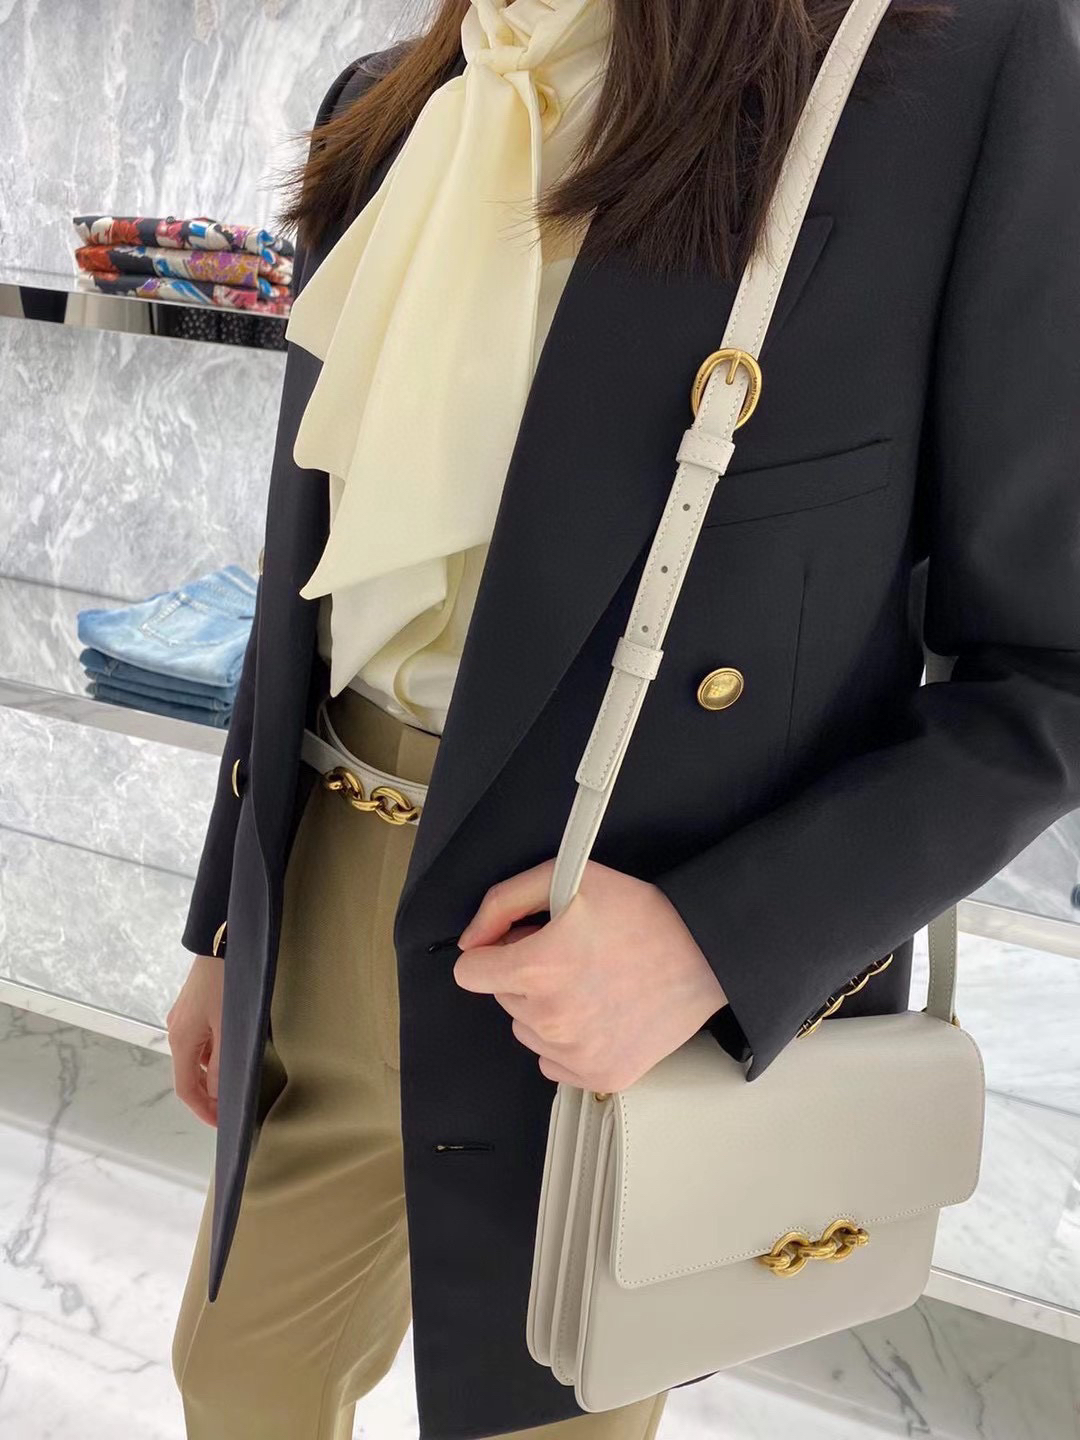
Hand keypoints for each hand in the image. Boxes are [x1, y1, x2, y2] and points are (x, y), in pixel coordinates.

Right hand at [166, 953, 224, 1126]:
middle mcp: (176, 1032)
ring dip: (211, 1074)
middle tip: (231, 1107)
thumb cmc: (225, 983)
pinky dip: (212, 1055)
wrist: (220, 941)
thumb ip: (222, 1063)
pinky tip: (231, 1054)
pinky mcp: (192, 1009)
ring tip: (235, 1083)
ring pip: (195, 1058)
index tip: (221, 1122)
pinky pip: (200, 1041)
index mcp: (181, 1040)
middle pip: (188, 1074)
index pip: (186, 1088)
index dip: (202, 1109)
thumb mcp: (227, 1027)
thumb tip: (218, 1093)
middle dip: (208, 1094)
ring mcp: (183, 1019)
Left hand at [455, 858, 727, 1092]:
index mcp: (537, 969)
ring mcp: (576, 1054)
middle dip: (524, 974)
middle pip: (502, 997)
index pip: (470, 974)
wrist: (706, 954)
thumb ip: (502, 902)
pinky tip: (601, 1012)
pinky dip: (568, 1041)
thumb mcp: (566, 879)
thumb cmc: (641, 913)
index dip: (493, 951)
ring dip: (544, 1008)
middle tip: (571, 954)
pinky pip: (553, 1062)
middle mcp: (551, 1019)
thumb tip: (471, 940)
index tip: (519, 944)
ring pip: (526, 1030)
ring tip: (590, 982)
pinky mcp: (601, 1076)